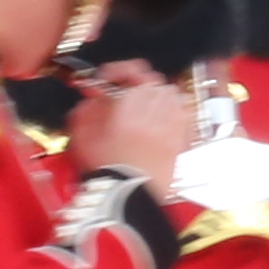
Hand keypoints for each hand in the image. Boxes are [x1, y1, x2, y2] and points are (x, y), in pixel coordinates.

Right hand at [69, 66, 192, 181]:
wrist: (128, 198)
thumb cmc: (106, 170)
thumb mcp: (84, 137)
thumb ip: (86, 111)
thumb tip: (91, 96)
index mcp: (130, 107)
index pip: (135, 72)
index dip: (120, 71)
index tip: (108, 80)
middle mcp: (156, 112)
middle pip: (155, 83)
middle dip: (139, 86)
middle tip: (126, 96)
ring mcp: (172, 125)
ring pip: (173, 96)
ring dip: (158, 97)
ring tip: (145, 108)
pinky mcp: (182, 140)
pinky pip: (185, 115)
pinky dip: (175, 112)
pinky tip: (162, 121)